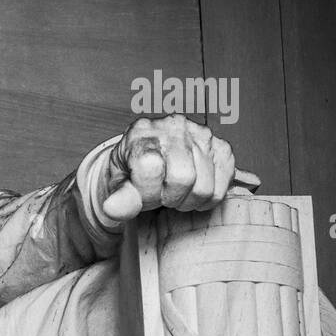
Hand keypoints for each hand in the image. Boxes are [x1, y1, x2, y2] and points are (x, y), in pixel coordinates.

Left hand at [100, 115, 254, 222]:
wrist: (148, 163)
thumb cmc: (132, 172)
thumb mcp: (118, 185)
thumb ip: (120, 197)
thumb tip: (113, 209)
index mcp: (143, 131)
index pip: (151, 168)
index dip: (146, 191)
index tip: (141, 192)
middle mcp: (175, 126)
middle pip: (183, 178)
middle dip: (168, 197)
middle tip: (160, 194)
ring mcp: (202, 134)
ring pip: (204, 187)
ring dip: (187, 200)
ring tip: (174, 191)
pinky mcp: (222, 148)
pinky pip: (222, 187)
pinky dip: (206, 199)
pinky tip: (192, 189)